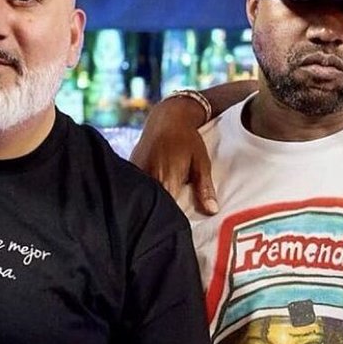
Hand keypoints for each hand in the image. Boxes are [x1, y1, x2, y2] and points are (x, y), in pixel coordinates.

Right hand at [131, 95, 218, 213]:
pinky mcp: (131, 168)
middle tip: (170, 219)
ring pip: (143, 197)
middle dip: (161, 214)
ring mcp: (136, 172)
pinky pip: (136, 187)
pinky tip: (149, 195)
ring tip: (160, 207)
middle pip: (153, 205)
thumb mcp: (201, 163)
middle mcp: (148, 178)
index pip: (168, 211)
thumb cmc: (187, 140)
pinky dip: (143, 193)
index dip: (173, 220)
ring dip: (151, 202)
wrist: (167, 117)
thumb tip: (211, 211)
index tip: (178, 226)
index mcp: (166, 179)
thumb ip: (204, 188)